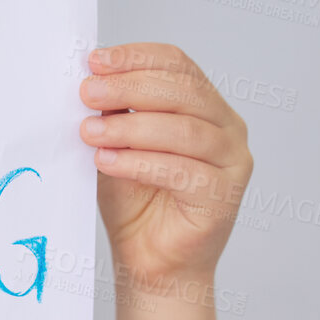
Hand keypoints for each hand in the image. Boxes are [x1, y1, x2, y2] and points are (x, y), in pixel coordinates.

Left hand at [78, 44, 252, 288]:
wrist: (149, 261)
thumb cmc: (136, 202)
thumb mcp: (117, 144)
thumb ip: (113, 113)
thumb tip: (90, 80)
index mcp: (204, 105)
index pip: (177, 65)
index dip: (137, 58)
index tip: (96, 61)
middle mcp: (226, 128)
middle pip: (182, 92)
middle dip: (129, 87)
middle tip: (88, 92)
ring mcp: (231, 162)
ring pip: (184, 130)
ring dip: (129, 127)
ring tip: (90, 131)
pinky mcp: (223, 196)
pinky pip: (182, 171)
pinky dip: (139, 163)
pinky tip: (106, 161)